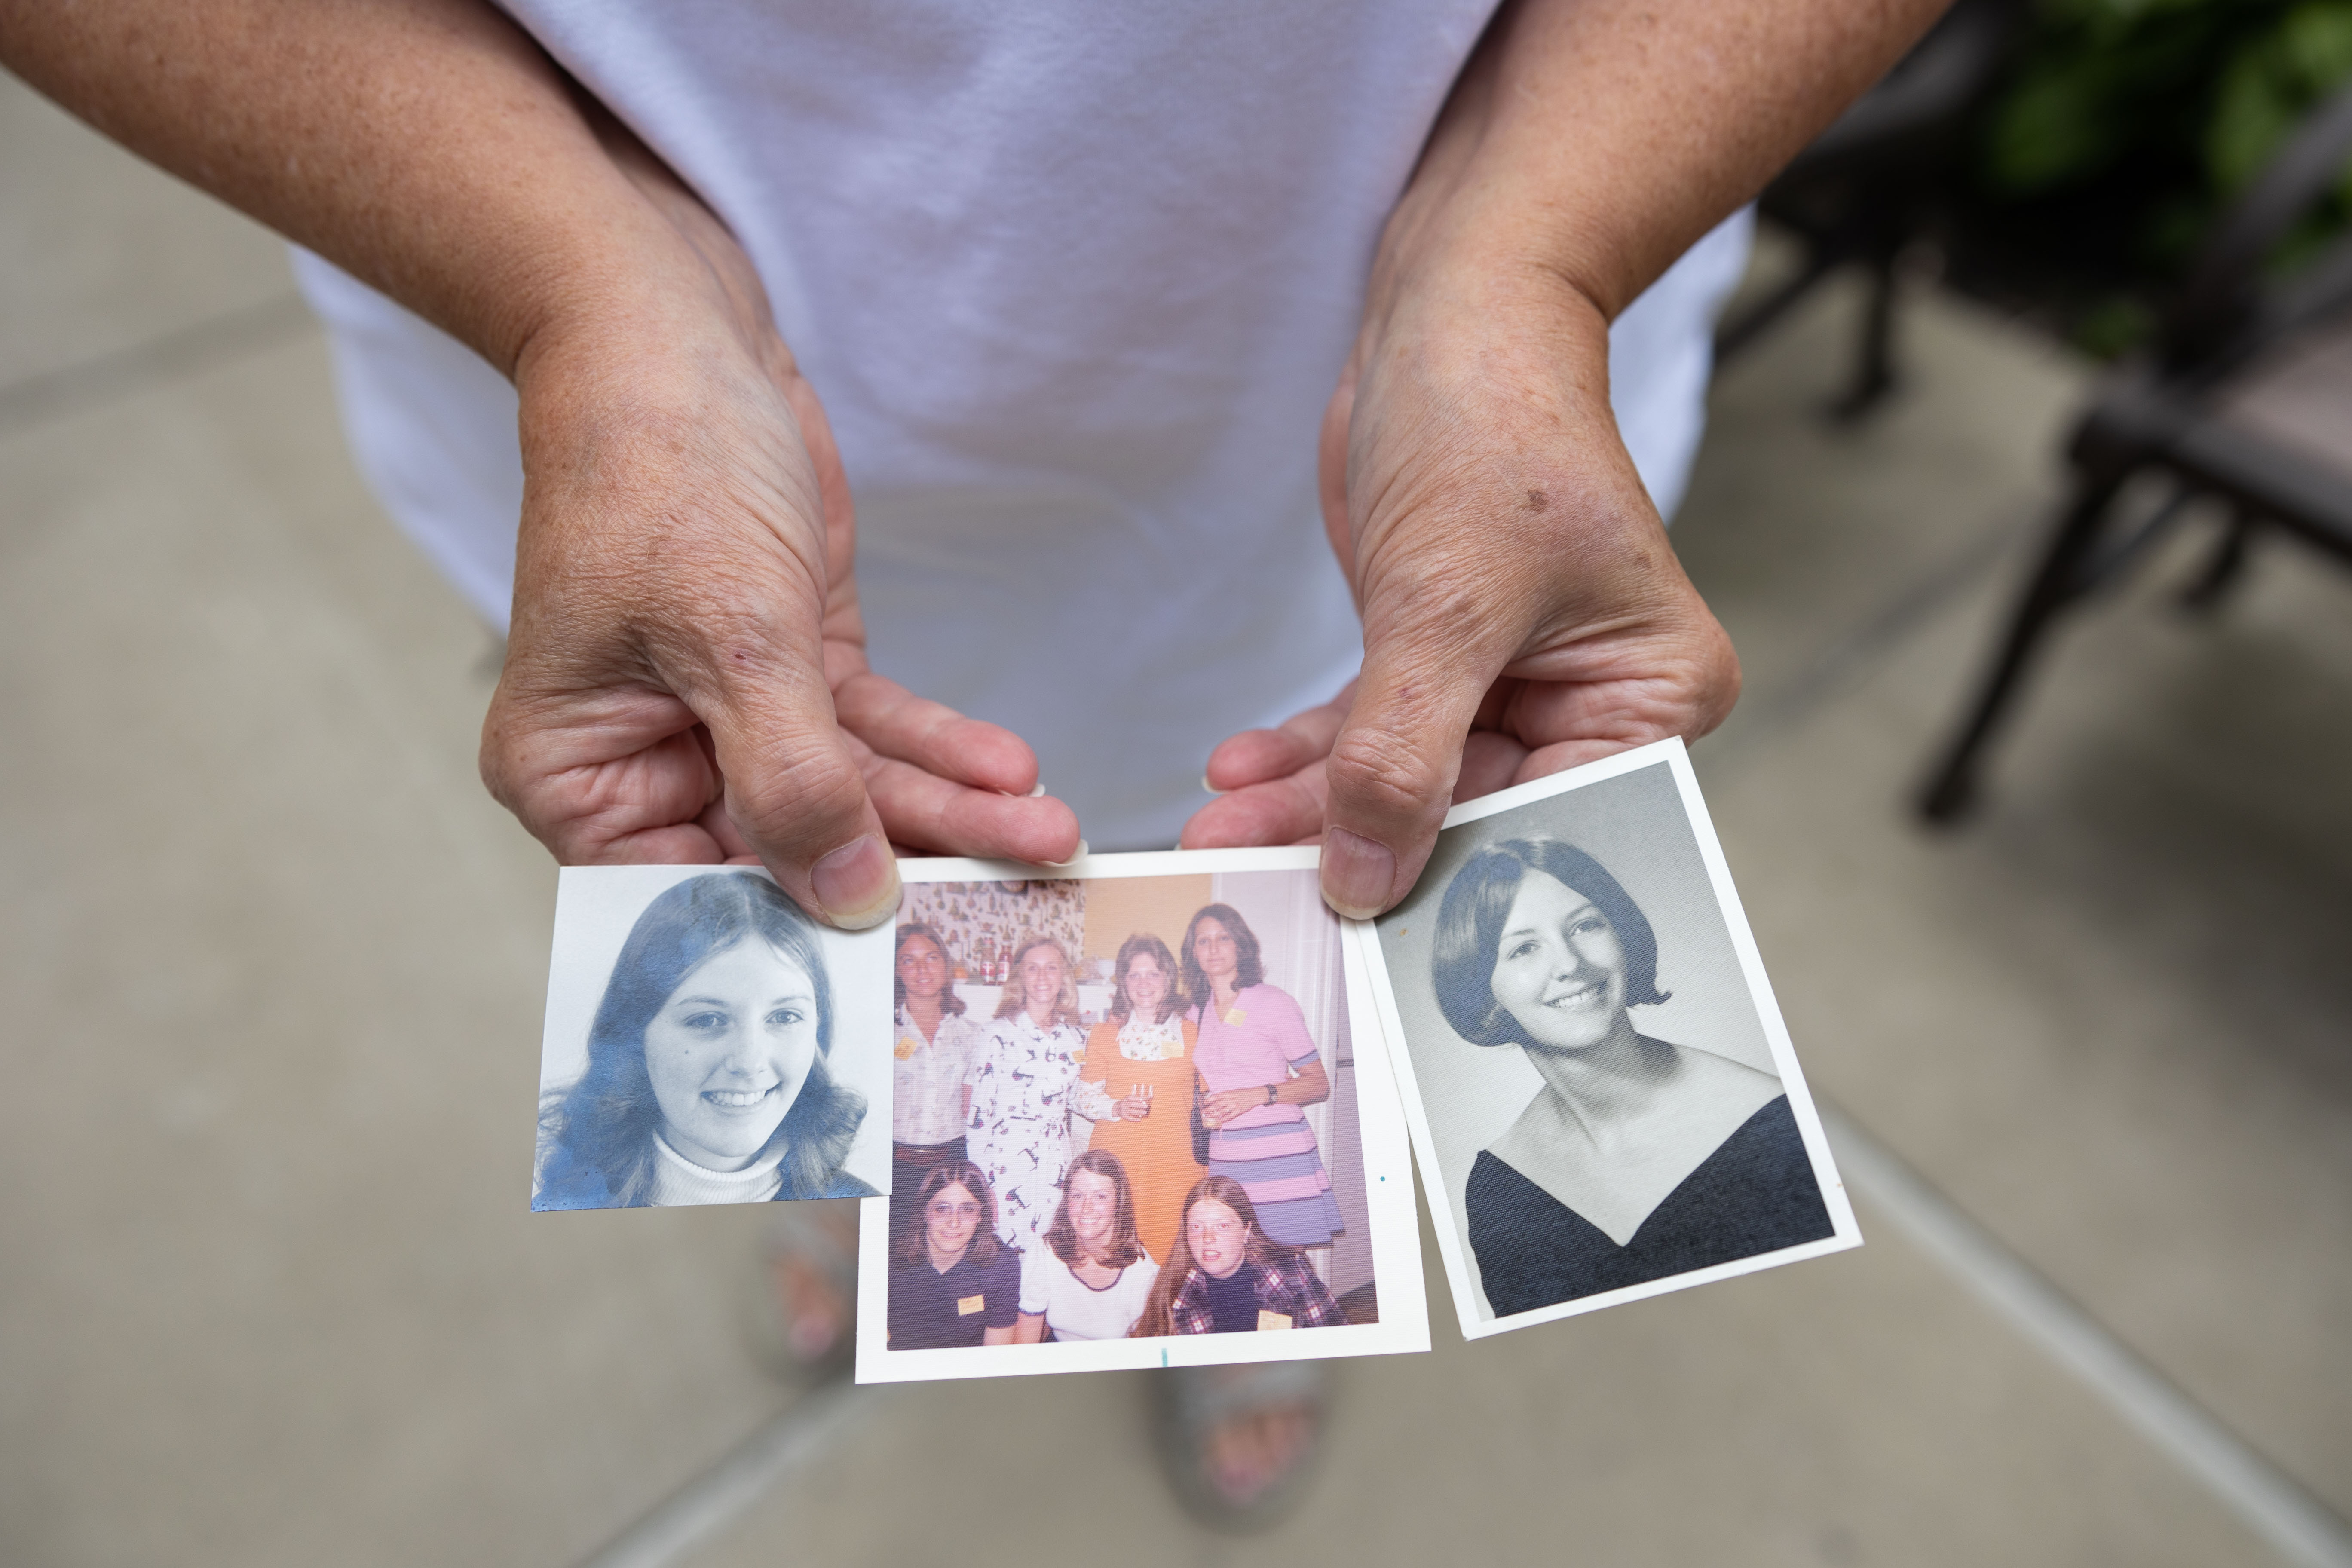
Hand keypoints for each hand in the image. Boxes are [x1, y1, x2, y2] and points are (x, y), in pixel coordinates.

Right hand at [479, 128, 1078, 926]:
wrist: (675, 340)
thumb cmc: (658, 473)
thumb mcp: (730, 637)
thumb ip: (792, 780)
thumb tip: (847, 901)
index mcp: (577, 778)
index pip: (691, 894)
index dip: (795, 931)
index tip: (905, 963)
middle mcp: (650, 764)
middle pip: (788, 850)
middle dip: (914, 862)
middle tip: (1028, 888)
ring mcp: (726, 718)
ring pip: (851, 791)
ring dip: (954, 807)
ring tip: (1049, 830)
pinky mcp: (793, 669)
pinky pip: (875, 730)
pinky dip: (942, 745)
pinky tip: (1012, 768)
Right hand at [1118, 1093, 1151, 1120]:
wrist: (1118, 1108)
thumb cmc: (1129, 1102)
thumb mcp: (1132, 1099)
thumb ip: (1141, 1098)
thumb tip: (1152, 1097)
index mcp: (1126, 1098)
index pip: (1130, 1097)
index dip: (1136, 1098)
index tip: (1142, 1099)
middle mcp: (1124, 1104)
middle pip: (1131, 1104)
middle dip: (1139, 1105)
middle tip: (1146, 1106)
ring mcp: (1123, 1110)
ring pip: (1131, 1111)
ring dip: (1138, 1112)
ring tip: (1145, 1112)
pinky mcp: (1123, 1116)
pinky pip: (1129, 1118)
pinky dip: (1135, 1119)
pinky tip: (1140, 1119)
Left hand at [1183, 265, 1736, 912]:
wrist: (1450, 316)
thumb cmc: (1491, 429)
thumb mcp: (1443, 605)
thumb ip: (1402, 754)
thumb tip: (1364, 882)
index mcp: (1653, 697)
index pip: (1551, 824)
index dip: (1454, 883)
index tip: (1358, 931)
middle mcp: (1595, 705)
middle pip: (1470, 816)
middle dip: (1352, 843)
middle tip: (1247, 878)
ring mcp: (1516, 687)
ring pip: (1404, 782)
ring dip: (1307, 806)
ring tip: (1216, 830)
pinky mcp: (1442, 660)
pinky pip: (1371, 734)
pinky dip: (1305, 753)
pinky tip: (1237, 773)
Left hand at [1199, 1088, 1263, 1124]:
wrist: (1253, 1095)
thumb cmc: (1242, 1092)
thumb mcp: (1232, 1091)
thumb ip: (1224, 1095)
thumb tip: (1214, 1099)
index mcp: (1227, 1093)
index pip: (1215, 1097)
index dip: (1208, 1101)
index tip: (1203, 1103)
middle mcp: (1229, 1100)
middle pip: (1216, 1106)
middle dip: (1208, 1110)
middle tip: (1203, 1112)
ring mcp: (1234, 1106)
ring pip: (1221, 1112)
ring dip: (1214, 1115)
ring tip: (1209, 1117)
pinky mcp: (1238, 1111)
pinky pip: (1229, 1117)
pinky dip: (1223, 1119)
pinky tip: (1219, 1120)